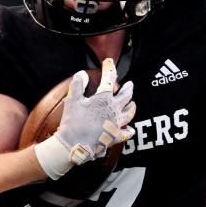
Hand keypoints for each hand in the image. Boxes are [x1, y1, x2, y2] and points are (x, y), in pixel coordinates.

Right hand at [34, 59, 135, 178]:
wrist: (75, 144)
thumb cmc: (72, 121)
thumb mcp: (73, 100)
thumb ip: (78, 84)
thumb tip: (82, 73)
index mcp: (104, 98)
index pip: (109, 78)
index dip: (109, 68)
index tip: (109, 62)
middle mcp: (114, 110)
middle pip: (126, 95)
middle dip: (128, 88)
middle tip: (130, 84)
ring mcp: (117, 124)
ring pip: (130, 112)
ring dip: (132, 106)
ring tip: (132, 104)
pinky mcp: (116, 137)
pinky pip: (126, 133)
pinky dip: (129, 130)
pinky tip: (130, 129)